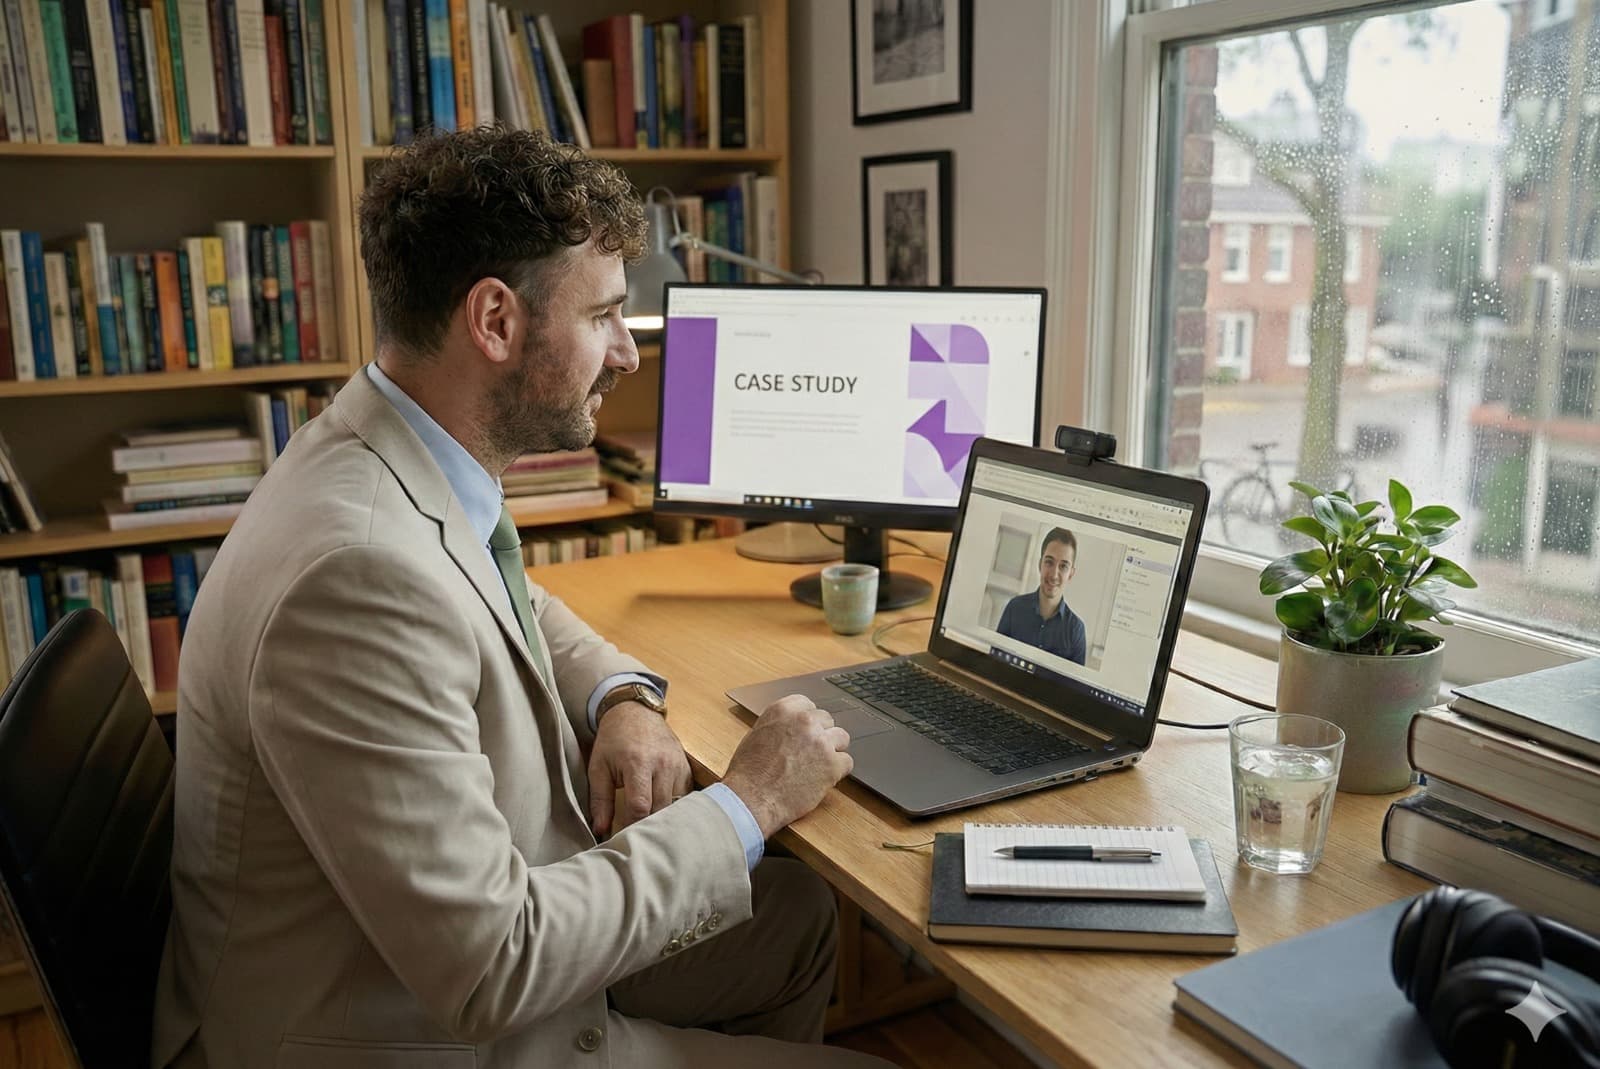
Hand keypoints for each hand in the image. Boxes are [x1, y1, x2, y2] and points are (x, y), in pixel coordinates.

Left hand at [587, 702, 692, 836]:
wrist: (635, 712)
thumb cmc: (613, 741)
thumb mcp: (599, 768)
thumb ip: (600, 800)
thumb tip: (600, 830)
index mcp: (638, 764)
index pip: (640, 806)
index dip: (632, 826)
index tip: (623, 837)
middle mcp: (663, 764)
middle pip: (661, 809)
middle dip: (648, 826)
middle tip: (636, 836)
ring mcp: (678, 765)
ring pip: (676, 806)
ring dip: (664, 818)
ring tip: (650, 827)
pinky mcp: (687, 767)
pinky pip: (685, 796)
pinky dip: (675, 808)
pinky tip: (663, 812)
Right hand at [721, 695, 851, 839]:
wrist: (751, 799)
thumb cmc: (748, 773)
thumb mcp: (756, 735)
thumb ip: (778, 726)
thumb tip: (791, 728)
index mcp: (783, 710)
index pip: (808, 704)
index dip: (807, 721)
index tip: (806, 731)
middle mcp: (804, 721)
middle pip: (826, 720)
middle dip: (820, 735)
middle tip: (810, 753)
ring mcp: (820, 742)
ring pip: (841, 737)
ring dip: (832, 750)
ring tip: (818, 765)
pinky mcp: (832, 764)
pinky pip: (847, 762)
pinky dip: (837, 771)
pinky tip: (823, 779)